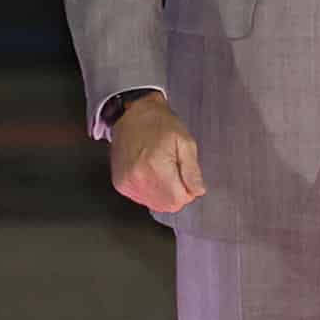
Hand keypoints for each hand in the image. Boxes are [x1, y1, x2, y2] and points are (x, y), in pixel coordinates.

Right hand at [108, 94, 206, 213]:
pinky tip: (151, 172)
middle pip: (166, 205)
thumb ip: (192, 170)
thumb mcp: (185, 142)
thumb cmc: (160, 124)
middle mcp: (137, 179)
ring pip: (154, 204)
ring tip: (162, 169)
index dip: (188, 191)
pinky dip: (151, 190)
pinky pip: (142, 199)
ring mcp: (126, 183)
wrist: (133, 114)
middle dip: (176, 193)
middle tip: (176, 171)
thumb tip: (198, 191)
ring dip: (163, 193)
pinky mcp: (120, 185)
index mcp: (155, 167)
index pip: (177, 200)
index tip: (187, 176)